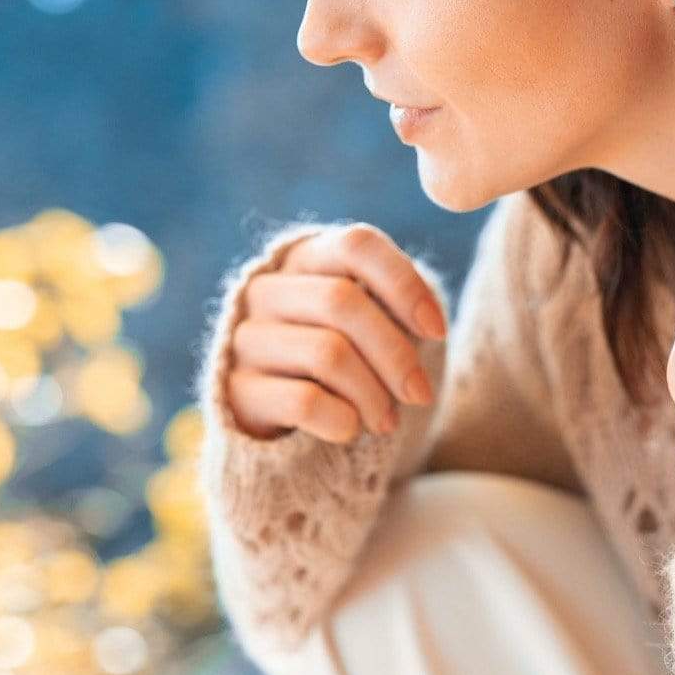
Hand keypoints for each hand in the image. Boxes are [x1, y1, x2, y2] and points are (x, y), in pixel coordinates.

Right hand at [226, 223, 447, 443]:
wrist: (284, 413)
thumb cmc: (347, 352)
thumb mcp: (373, 320)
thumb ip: (398, 307)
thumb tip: (430, 322)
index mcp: (308, 256)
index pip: (358, 245)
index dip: (404, 284)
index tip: (438, 331)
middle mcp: (269, 288)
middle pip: (342, 302)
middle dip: (395, 354)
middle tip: (420, 394)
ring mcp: (247, 337)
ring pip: (327, 353)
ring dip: (373, 394)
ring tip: (388, 420)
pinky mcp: (236, 389)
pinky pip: (303, 401)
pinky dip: (342, 419)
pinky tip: (352, 429)